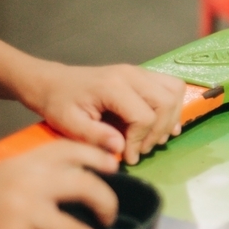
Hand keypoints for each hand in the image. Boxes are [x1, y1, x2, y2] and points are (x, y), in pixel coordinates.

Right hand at [0, 141, 118, 228]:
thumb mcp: (6, 174)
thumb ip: (40, 171)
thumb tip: (86, 175)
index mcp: (27, 161)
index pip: (73, 149)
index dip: (99, 156)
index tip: (115, 168)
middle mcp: (30, 182)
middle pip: (88, 186)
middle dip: (108, 203)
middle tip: (109, 215)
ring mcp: (24, 213)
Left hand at [22, 63, 185, 164]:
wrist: (53, 82)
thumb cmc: (59, 103)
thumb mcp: (68, 123)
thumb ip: (94, 136)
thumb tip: (121, 148)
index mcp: (112, 87)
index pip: (143, 116)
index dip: (139, 141)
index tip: (129, 157)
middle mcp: (132, 74)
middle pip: (166, 103)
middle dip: (159, 131)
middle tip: (142, 148)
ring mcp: (140, 71)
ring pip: (175, 91)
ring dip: (170, 117)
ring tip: (154, 137)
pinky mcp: (144, 74)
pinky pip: (172, 86)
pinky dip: (174, 105)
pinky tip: (164, 122)